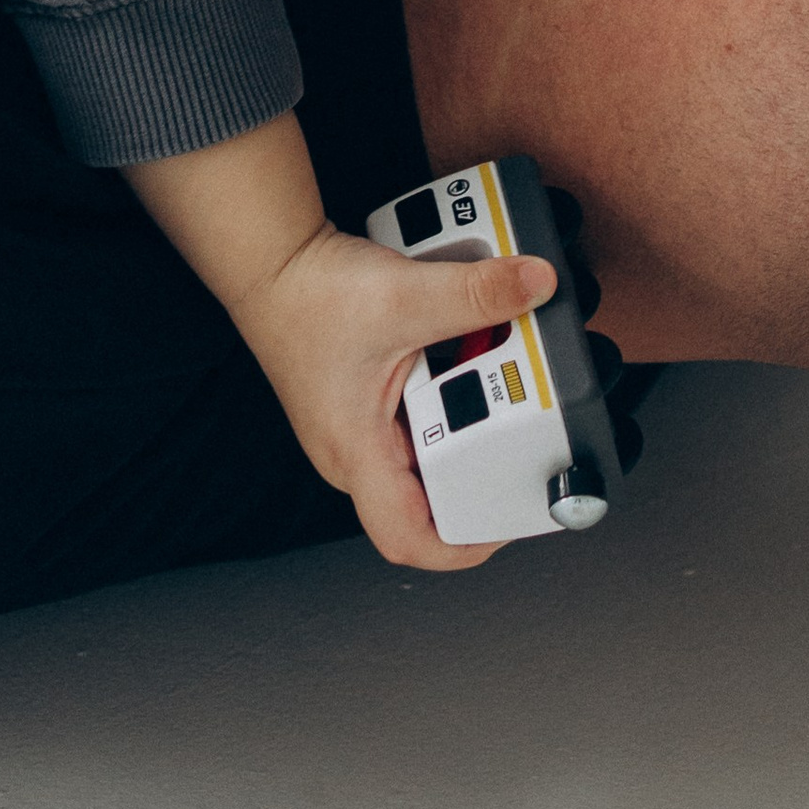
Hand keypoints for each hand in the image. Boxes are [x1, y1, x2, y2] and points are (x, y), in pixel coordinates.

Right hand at [234, 218, 560, 570]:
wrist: (273, 261)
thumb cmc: (309, 295)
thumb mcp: (407, 295)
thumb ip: (477, 292)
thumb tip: (535, 287)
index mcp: (357, 454)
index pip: (409, 539)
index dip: (465, 546)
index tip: (510, 520)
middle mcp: (355, 454)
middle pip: (428, 497)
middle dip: (480, 470)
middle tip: (523, 439)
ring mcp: (360, 430)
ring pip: (427, 451)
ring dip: (469, 424)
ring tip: (506, 390)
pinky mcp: (367, 403)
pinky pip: (419, 417)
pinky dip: (451, 394)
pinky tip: (473, 357)